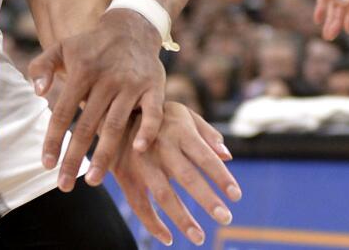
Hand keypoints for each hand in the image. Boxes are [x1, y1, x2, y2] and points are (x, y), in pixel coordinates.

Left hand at [28, 9, 164, 191]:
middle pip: (87, 126)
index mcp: (81, 71)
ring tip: (93, 182)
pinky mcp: (155, 87)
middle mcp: (106, 80)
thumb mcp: (61, 48)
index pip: (62, 112)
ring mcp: (132, 85)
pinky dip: (148, 131)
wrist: (132, 27)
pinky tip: (138, 151)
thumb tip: (37, 92)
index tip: (46, 165)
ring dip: (105, 155)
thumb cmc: (90, 45)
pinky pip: (153, 113)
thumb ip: (41, 67)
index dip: (54, 140)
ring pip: (116, 125)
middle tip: (65, 186)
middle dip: (75, 158)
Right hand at [111, 102, 240, 246]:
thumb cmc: (156, 114)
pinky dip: (152, 223)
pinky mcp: (124, 174)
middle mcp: (160, 147)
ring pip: (162, 194)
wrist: (112, 111)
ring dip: (181, 218)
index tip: (236, 196)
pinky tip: (168, 238)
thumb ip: (206, 132)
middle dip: (206, 199)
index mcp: (179, 131)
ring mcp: (140, 162)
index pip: (205, 157)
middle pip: (186, 176)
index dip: (221, 176)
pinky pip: (138, 203)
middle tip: (226, 218)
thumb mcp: (182, 113)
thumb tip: (227, 156)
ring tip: (199, 238)